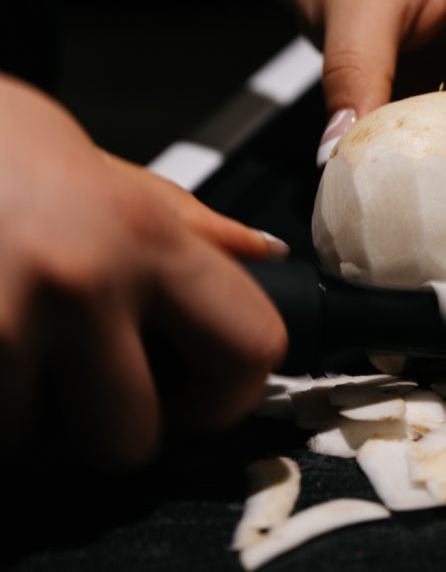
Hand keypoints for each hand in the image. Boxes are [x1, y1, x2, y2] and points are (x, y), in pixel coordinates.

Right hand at [0, 76, 286, 468]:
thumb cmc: (3, 149)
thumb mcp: (112, 176)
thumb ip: (193, 230)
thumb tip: (266, 253)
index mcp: (148, 238)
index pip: (250, 347)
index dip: (234, 392)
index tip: (207, 396)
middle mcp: (85, 283)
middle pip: (134, 438)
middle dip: (110, 429)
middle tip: (93, 388)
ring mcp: (4, 323)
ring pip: (39, 447)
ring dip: (31, 420)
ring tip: (22, 353)